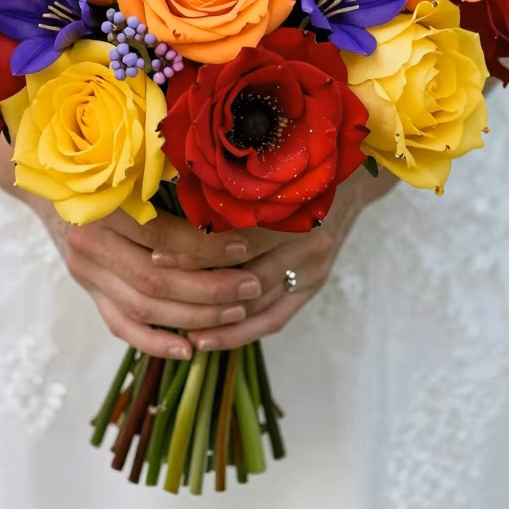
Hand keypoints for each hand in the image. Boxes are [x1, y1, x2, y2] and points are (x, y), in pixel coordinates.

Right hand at [0, 136, 265, 359]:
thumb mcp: (131, 167)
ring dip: (194, 316)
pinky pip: (121, 325)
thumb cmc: (104, 168)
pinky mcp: (89, 292)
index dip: (205, 246)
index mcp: (101, 205)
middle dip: (210, 288)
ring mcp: (86, 273)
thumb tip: (228, 204)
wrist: (51, 184)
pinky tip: (189, 349)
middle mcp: (88, 243)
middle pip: (154, 279)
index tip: (243, 247)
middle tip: (251, 286)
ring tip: (235, 313)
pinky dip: (155, 341)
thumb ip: (167, 184)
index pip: (161, 237)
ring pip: (143, 307)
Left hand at [150, 170, 397, 351]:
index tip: (157, 252)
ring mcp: (314, 266)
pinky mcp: (315, 285)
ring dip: (217, 317)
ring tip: (177, 326)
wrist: (350, 180)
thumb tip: (174, 204)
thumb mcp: (267, 171)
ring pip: (258, 302)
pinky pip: (276, 317)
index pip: (235, 236)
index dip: (194, 248)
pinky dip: (241, 331)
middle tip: (158, 293)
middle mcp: (305, 240)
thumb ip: (230, 191)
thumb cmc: (296, 169)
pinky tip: (210, 339)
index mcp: (291, 207)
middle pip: (245, 274)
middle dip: (198, 285)